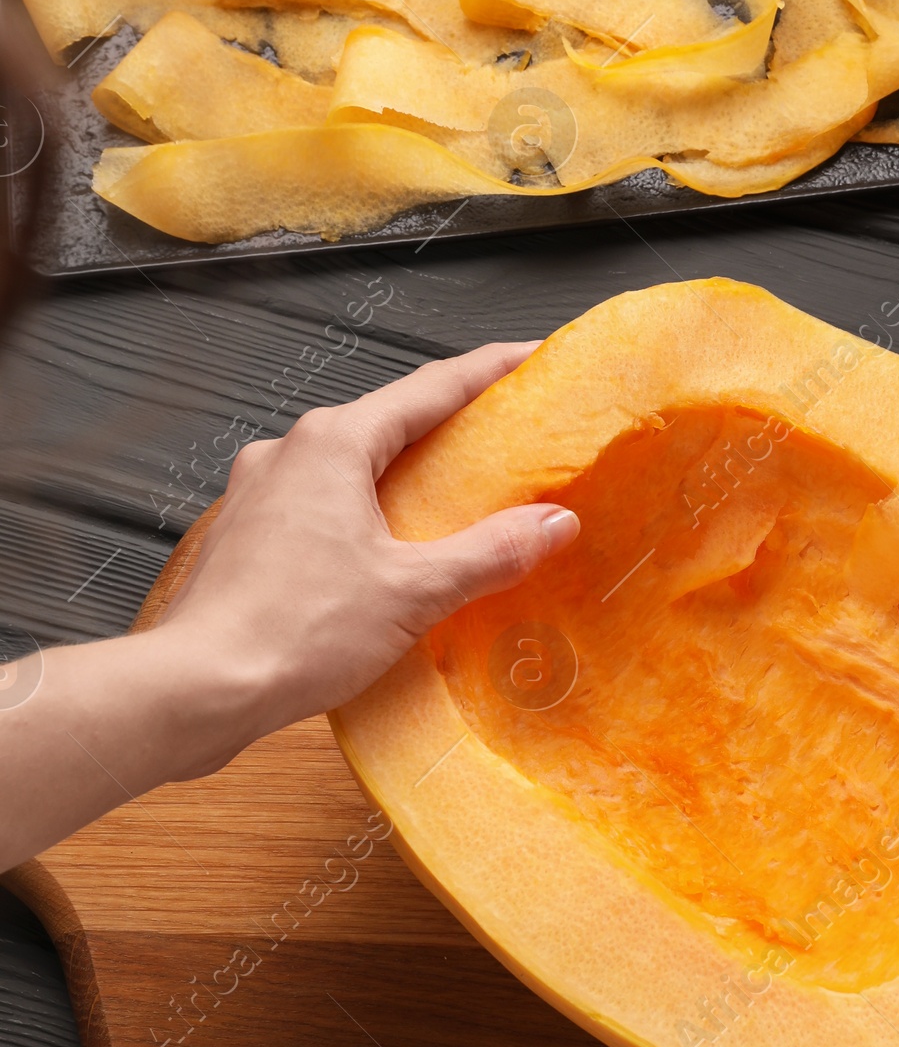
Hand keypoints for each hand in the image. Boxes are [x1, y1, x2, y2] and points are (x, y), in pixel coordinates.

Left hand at [153, 342, 579, 760]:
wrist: (197, 688)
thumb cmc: (291, 632)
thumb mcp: (413, 592)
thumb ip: (490, 553)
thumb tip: (553, 524)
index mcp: (333, 443)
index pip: (431, 388)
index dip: (490, 371)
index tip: (532, 357)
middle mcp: (289, 453)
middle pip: (388, 423)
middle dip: (449, 428)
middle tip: (505, 437)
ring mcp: (260, 493)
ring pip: (349, 466)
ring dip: (401, 477)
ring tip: (453, 501)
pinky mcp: (247, 536)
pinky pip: (319, 505)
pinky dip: (362, 514)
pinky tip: (387, 552)